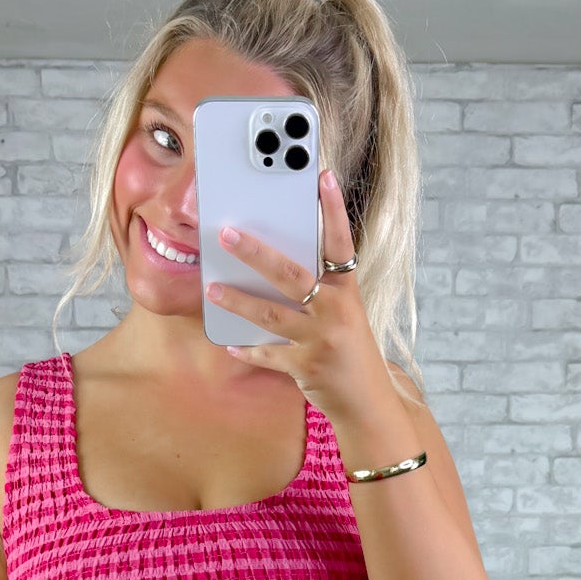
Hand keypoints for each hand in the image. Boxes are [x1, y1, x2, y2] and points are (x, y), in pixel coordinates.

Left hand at [205, 168, 393, 421]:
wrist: (368, 403)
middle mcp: (336, 311)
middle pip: (291, 274)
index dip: (333, 209)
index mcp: (348, 291)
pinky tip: (230, 342)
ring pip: (271, 314)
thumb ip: (320, 289)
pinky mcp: (306, 367)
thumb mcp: (346, 314)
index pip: (340, 242)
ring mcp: (321, 340)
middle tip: (227, 233)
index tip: (322, 176)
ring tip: (212, 288)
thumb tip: (274, 264)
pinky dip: (249, 349)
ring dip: (238, 300)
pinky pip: (269, 354)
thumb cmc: (352, 352)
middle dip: (256, 253)